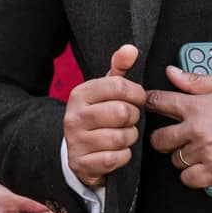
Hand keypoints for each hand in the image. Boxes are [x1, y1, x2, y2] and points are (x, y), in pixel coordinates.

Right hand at [64, 45, 146, 189]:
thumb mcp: (105, 91)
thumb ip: (119, 68)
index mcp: (80, 94)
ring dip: (129, 138)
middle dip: (133, 118)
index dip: (137, 94)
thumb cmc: (97, 116)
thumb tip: (130, 49)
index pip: (120, 86)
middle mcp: (74, 116)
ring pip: (121, 137)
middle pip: (122, 112)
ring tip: (122, 135)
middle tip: (129, 120)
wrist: (76, 150)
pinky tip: (117, 152)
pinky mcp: (81, 163)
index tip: (136, 100)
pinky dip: (123, 156)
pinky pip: (115, 158)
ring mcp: (76, 141)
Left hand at [144, 65, 211, 189]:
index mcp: (197, 106)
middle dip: (165, 138)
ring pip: (174, 160)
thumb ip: (196, 81)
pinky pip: (188, 179)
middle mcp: (197, 130)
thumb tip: (172, 73)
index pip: (157, 102)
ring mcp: (206, 153)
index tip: (149, 107)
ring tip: (200, 150)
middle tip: (178, 137)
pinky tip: (203, 166)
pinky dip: (193, 175)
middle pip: (159, 139)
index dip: (149, 103)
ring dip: (183, 157)